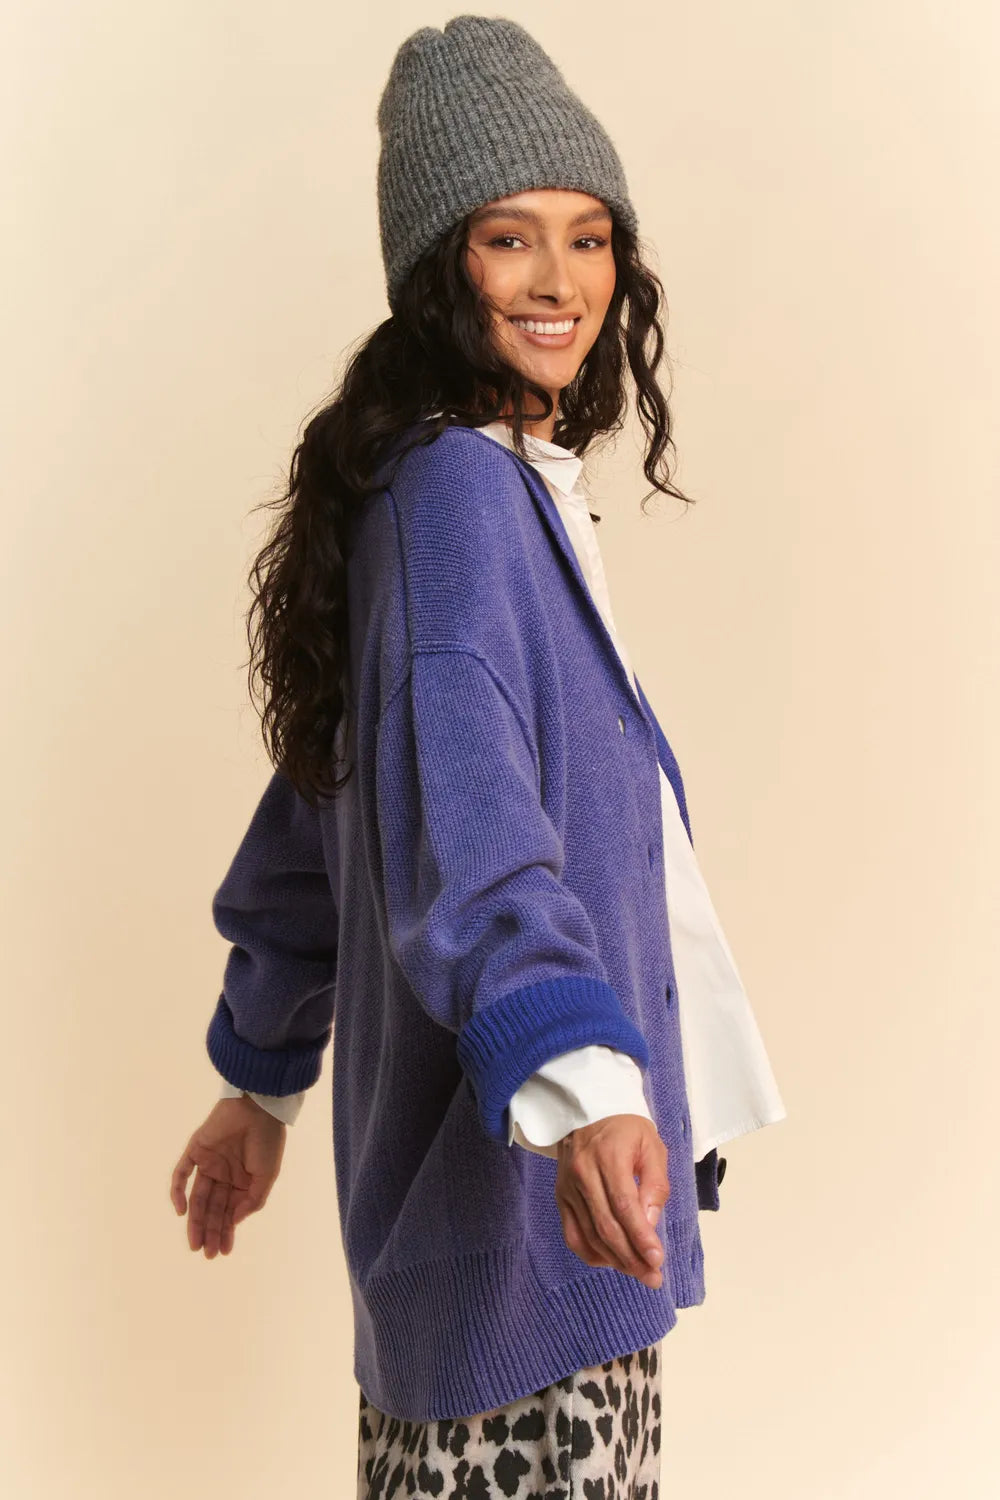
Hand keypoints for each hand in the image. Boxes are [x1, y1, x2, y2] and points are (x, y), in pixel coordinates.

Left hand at [170, 1095, 286, 1257]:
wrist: (259, 1108)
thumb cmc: (268, 1141)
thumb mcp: (267, 1176)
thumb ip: (252, 1201)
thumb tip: (234, 1221)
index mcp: (242, 1180)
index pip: (230, 1211)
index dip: (227, 1231)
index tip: (224, 1252)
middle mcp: (223, 1174)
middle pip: (213, 1208)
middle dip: (211, 1231)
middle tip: (207, 1254)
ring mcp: (208, 1163)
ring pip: (197, 1197)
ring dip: (195, 1220)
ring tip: (196, 1243)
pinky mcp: (195, 1150)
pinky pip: (181, 1174)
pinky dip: (178, 1192)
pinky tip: (181, 1211)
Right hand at [554, 1114, 669, 1288]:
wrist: (588, 1110)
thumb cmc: (627, 1129)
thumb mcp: (651, 1145)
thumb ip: (654, 1183)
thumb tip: (650, 1223)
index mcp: (608, 1156)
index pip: (624, 1206)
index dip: (640, 1237)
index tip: (657, 1260)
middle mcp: (583, 1174)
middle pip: (606, 1226)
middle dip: (631, 1257)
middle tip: (653, 1276)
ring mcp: (567, 1187)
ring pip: (590, 1235)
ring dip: (616, 1260)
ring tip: (639, 1272)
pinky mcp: (560, 1197)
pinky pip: (573, 1234)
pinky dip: (591, 1253)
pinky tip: (611, 1260)